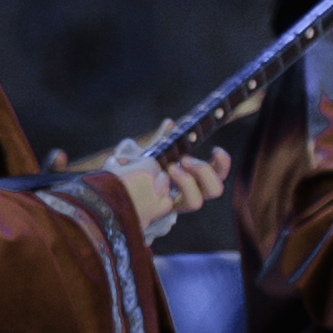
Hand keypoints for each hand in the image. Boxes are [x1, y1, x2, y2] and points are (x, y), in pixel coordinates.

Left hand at [114, 131, 230, 225]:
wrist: (111, 193)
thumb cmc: (130, 173)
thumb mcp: (147, 154)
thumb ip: (161, 140)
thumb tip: (170, 122)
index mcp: (187, 178)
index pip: (215, 174)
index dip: (222, 164)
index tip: (216, 149)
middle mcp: (185, 194)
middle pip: (214, 190)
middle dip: (208, 172)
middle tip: (187, 159)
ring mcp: (175, 204)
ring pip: (199, 201)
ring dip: (191, 180)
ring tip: (173, 167)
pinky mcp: (166, 210)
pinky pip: (186, 203)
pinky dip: (182, 185)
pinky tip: (166, 174)